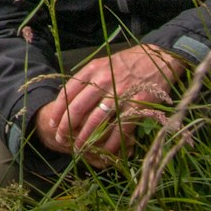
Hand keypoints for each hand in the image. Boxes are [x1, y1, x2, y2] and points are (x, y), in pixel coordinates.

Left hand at [45, 45, 186, 163]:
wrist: (158, 59)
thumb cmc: (126, 64)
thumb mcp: (102, 64)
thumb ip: (86, 79)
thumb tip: (66, 97)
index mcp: (92, 70)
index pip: (68, 92)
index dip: (58, 111)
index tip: (53, 124)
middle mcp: (103, 81)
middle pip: (78, 109)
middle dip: (67, 128)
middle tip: (61, 140)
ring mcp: (120, 94)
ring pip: (96, 121)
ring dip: (85, 138)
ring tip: (79, 148)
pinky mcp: (137, 105)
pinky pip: (120, 128)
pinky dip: (111, 143)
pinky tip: (105, 152)